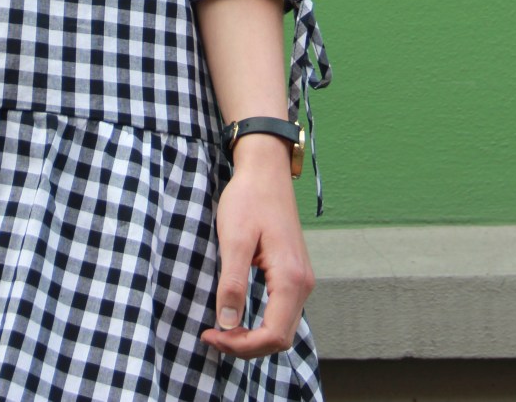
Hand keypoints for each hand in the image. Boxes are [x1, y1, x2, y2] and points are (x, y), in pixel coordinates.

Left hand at [199, 151, 314, 361]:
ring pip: (282, 327)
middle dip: (246, 345)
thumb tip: (228, 324)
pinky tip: (237, 316)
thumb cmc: (249, 199)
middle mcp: (303, 283)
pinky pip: (282, 311)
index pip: (273, 335)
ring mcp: (301, 279)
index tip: (211, 335)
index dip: (242, 345)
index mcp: (291, 277)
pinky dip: (260, 322)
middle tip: (211, 335)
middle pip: (280, 337)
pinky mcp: (294, 273)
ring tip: (220, 329)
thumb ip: (232, 283)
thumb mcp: (234, 239)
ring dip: (253, 337)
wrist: (265, 170)